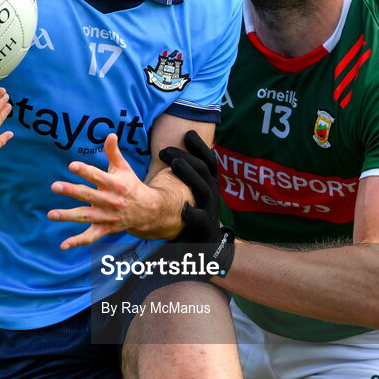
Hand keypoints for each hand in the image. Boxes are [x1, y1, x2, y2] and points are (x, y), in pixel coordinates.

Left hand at [48, 133, 160, 249]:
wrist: (148, 211)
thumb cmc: (131, 185)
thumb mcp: (124, 168)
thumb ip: (114, 153)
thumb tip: (110, 134)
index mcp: (116, 184)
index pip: (98, 176)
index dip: (85, 171)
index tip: (72, 165)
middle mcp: (111, 201)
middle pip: (89, 195)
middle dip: (71, 191)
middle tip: (55, 186)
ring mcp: (107, 216)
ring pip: (86, 216)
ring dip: (68, 216)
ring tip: (51, 214)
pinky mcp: (105, 229)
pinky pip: (90, 237)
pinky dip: (77, 242)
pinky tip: (63, 245)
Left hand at [159, 130, 234, 274]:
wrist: (205, 245)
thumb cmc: (194, 213)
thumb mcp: (193, 191)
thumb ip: (186, 174)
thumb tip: (174, 153)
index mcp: (209, 182)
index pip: (209, 159)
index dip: (200, 146)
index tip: (187, 133)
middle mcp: (212, 193)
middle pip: (204, 169)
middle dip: (186, 157)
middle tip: (165, 151)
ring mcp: (210, 209)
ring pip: (203, 188)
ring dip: (189, 175)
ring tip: (174, 164)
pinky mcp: (205, 227)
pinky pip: (200, 218)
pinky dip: (192, 213)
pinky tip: (183, 209)